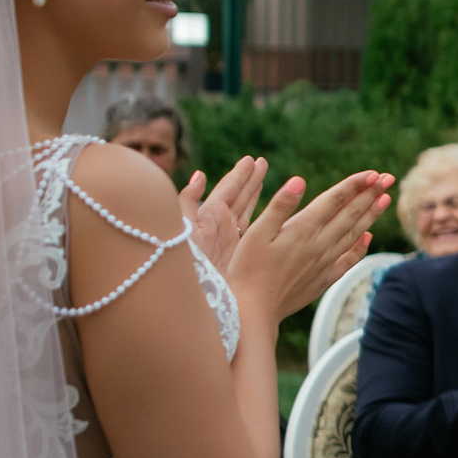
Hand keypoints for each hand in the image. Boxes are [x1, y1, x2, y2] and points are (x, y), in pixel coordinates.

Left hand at [179, 157, 265, 271]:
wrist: (191, 296)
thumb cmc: (184, 263)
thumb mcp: (183, 229)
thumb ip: (188, 202)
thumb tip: (199, 176)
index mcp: (208, 216)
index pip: (227, 189)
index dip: (239, 175)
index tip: (251, 160)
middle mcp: (220, 226)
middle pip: (238, 196)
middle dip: (250, 179)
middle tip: (262, 162)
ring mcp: (230, 240)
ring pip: (247, 209)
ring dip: (256, 192)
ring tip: (264, 177)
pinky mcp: (240, 254)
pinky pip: (255, 230)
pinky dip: (265, 218)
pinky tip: (273, 212)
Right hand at [224, 170, 395, 319]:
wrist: (254, 311)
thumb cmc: (247, 269)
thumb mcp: (256, 233)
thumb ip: (280, 206)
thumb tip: (299, 180)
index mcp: (303, 229)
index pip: (335, 200)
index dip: (354, 185)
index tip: (372, 173)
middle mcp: (320, 244)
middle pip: (350, 214)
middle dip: (370, 194)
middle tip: (388, 178)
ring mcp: (325, 262)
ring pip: (355, 234)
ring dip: (371, 215)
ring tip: (386, 199)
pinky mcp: (324, 279)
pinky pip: (349, 260)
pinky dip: (361, 247)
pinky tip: (368, 237)